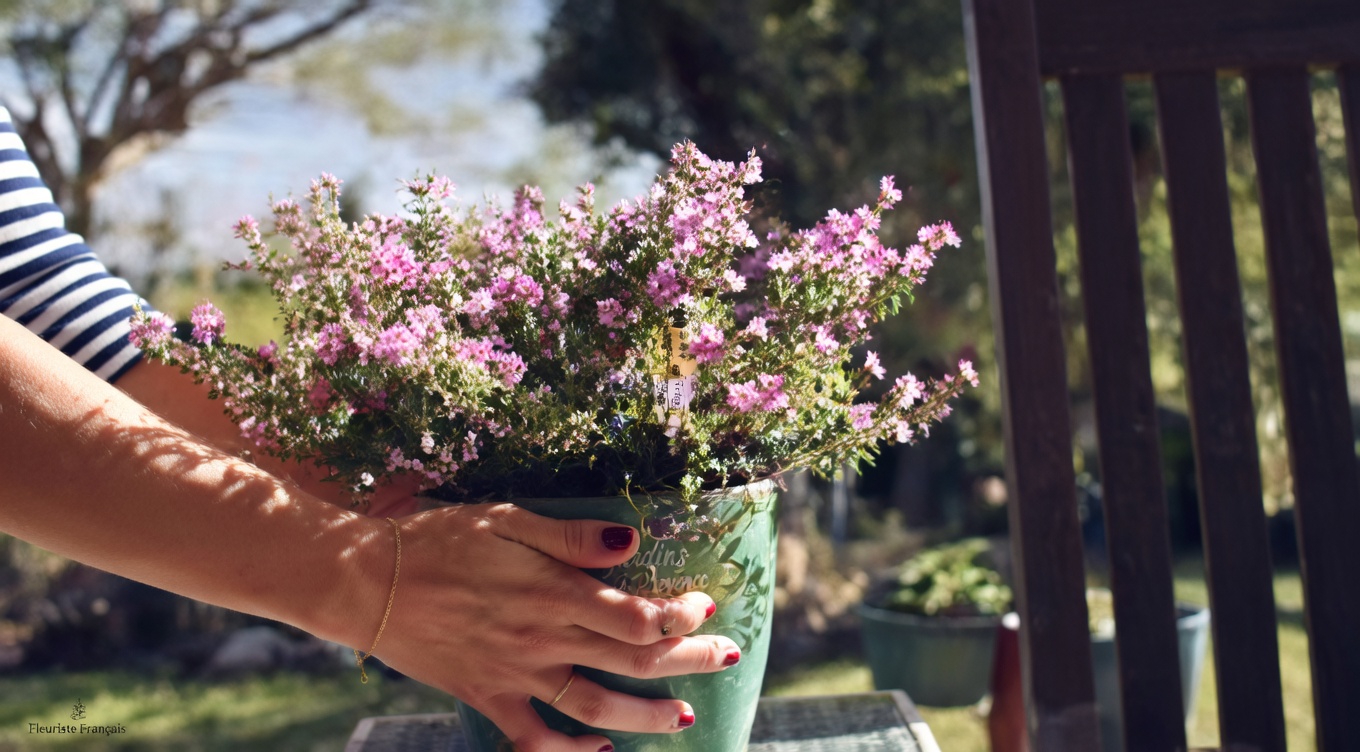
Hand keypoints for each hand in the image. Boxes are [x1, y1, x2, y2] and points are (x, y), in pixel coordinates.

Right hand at [347, 504, 738, 751]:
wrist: (366, 581)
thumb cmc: (437, 539)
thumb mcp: (506, 519)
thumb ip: (570, 535)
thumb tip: (631, 542)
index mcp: (552, 592)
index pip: (636, 615)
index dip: (680, 615)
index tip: (706, 605)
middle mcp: (541, 639)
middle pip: (631, 660)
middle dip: (688, 661)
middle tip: (728, 657)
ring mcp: (514, 673)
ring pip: (594, 706)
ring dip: (645, 715)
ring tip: (685, 719)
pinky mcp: (485, 695)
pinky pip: (532, 737)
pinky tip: (597, 751)